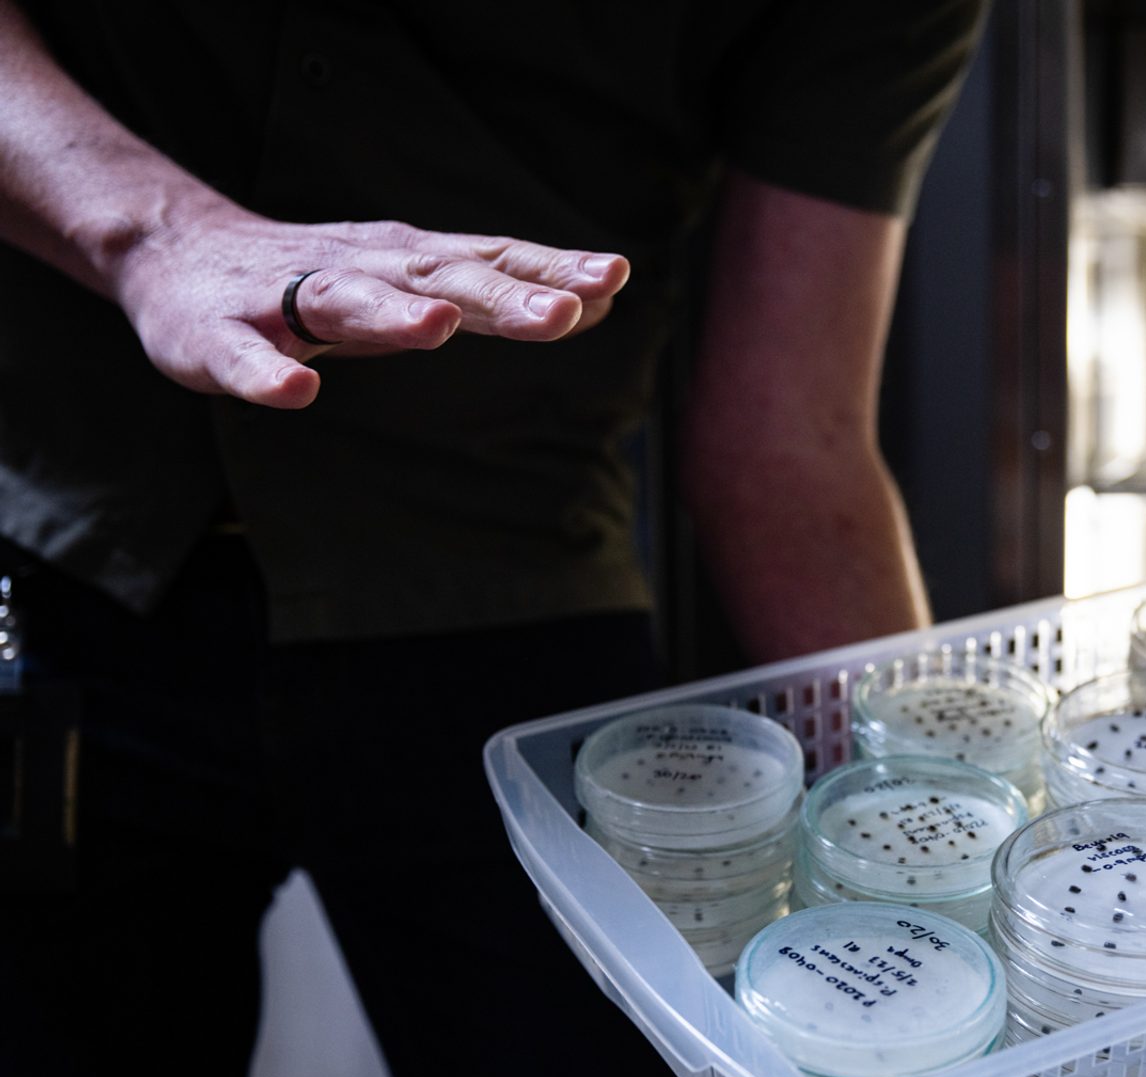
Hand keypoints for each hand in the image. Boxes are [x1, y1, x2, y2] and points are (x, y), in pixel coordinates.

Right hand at [107, 194, 629, 409]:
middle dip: (500, 297)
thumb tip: (593, 300)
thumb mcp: (415, 278)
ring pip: (346, 303)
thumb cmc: (313, 276)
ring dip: (394, 315)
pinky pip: (245, 359)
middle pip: (438, 279)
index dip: (550, 270)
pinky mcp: (221, 337)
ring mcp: (285, 301)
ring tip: (439, 327)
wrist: (176, 257)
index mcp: (409, 262)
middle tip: (561, 314)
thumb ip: (494, 290)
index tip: (613, 277)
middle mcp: (358, 271)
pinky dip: (268, 376)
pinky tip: (297, 392)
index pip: (492, 260)